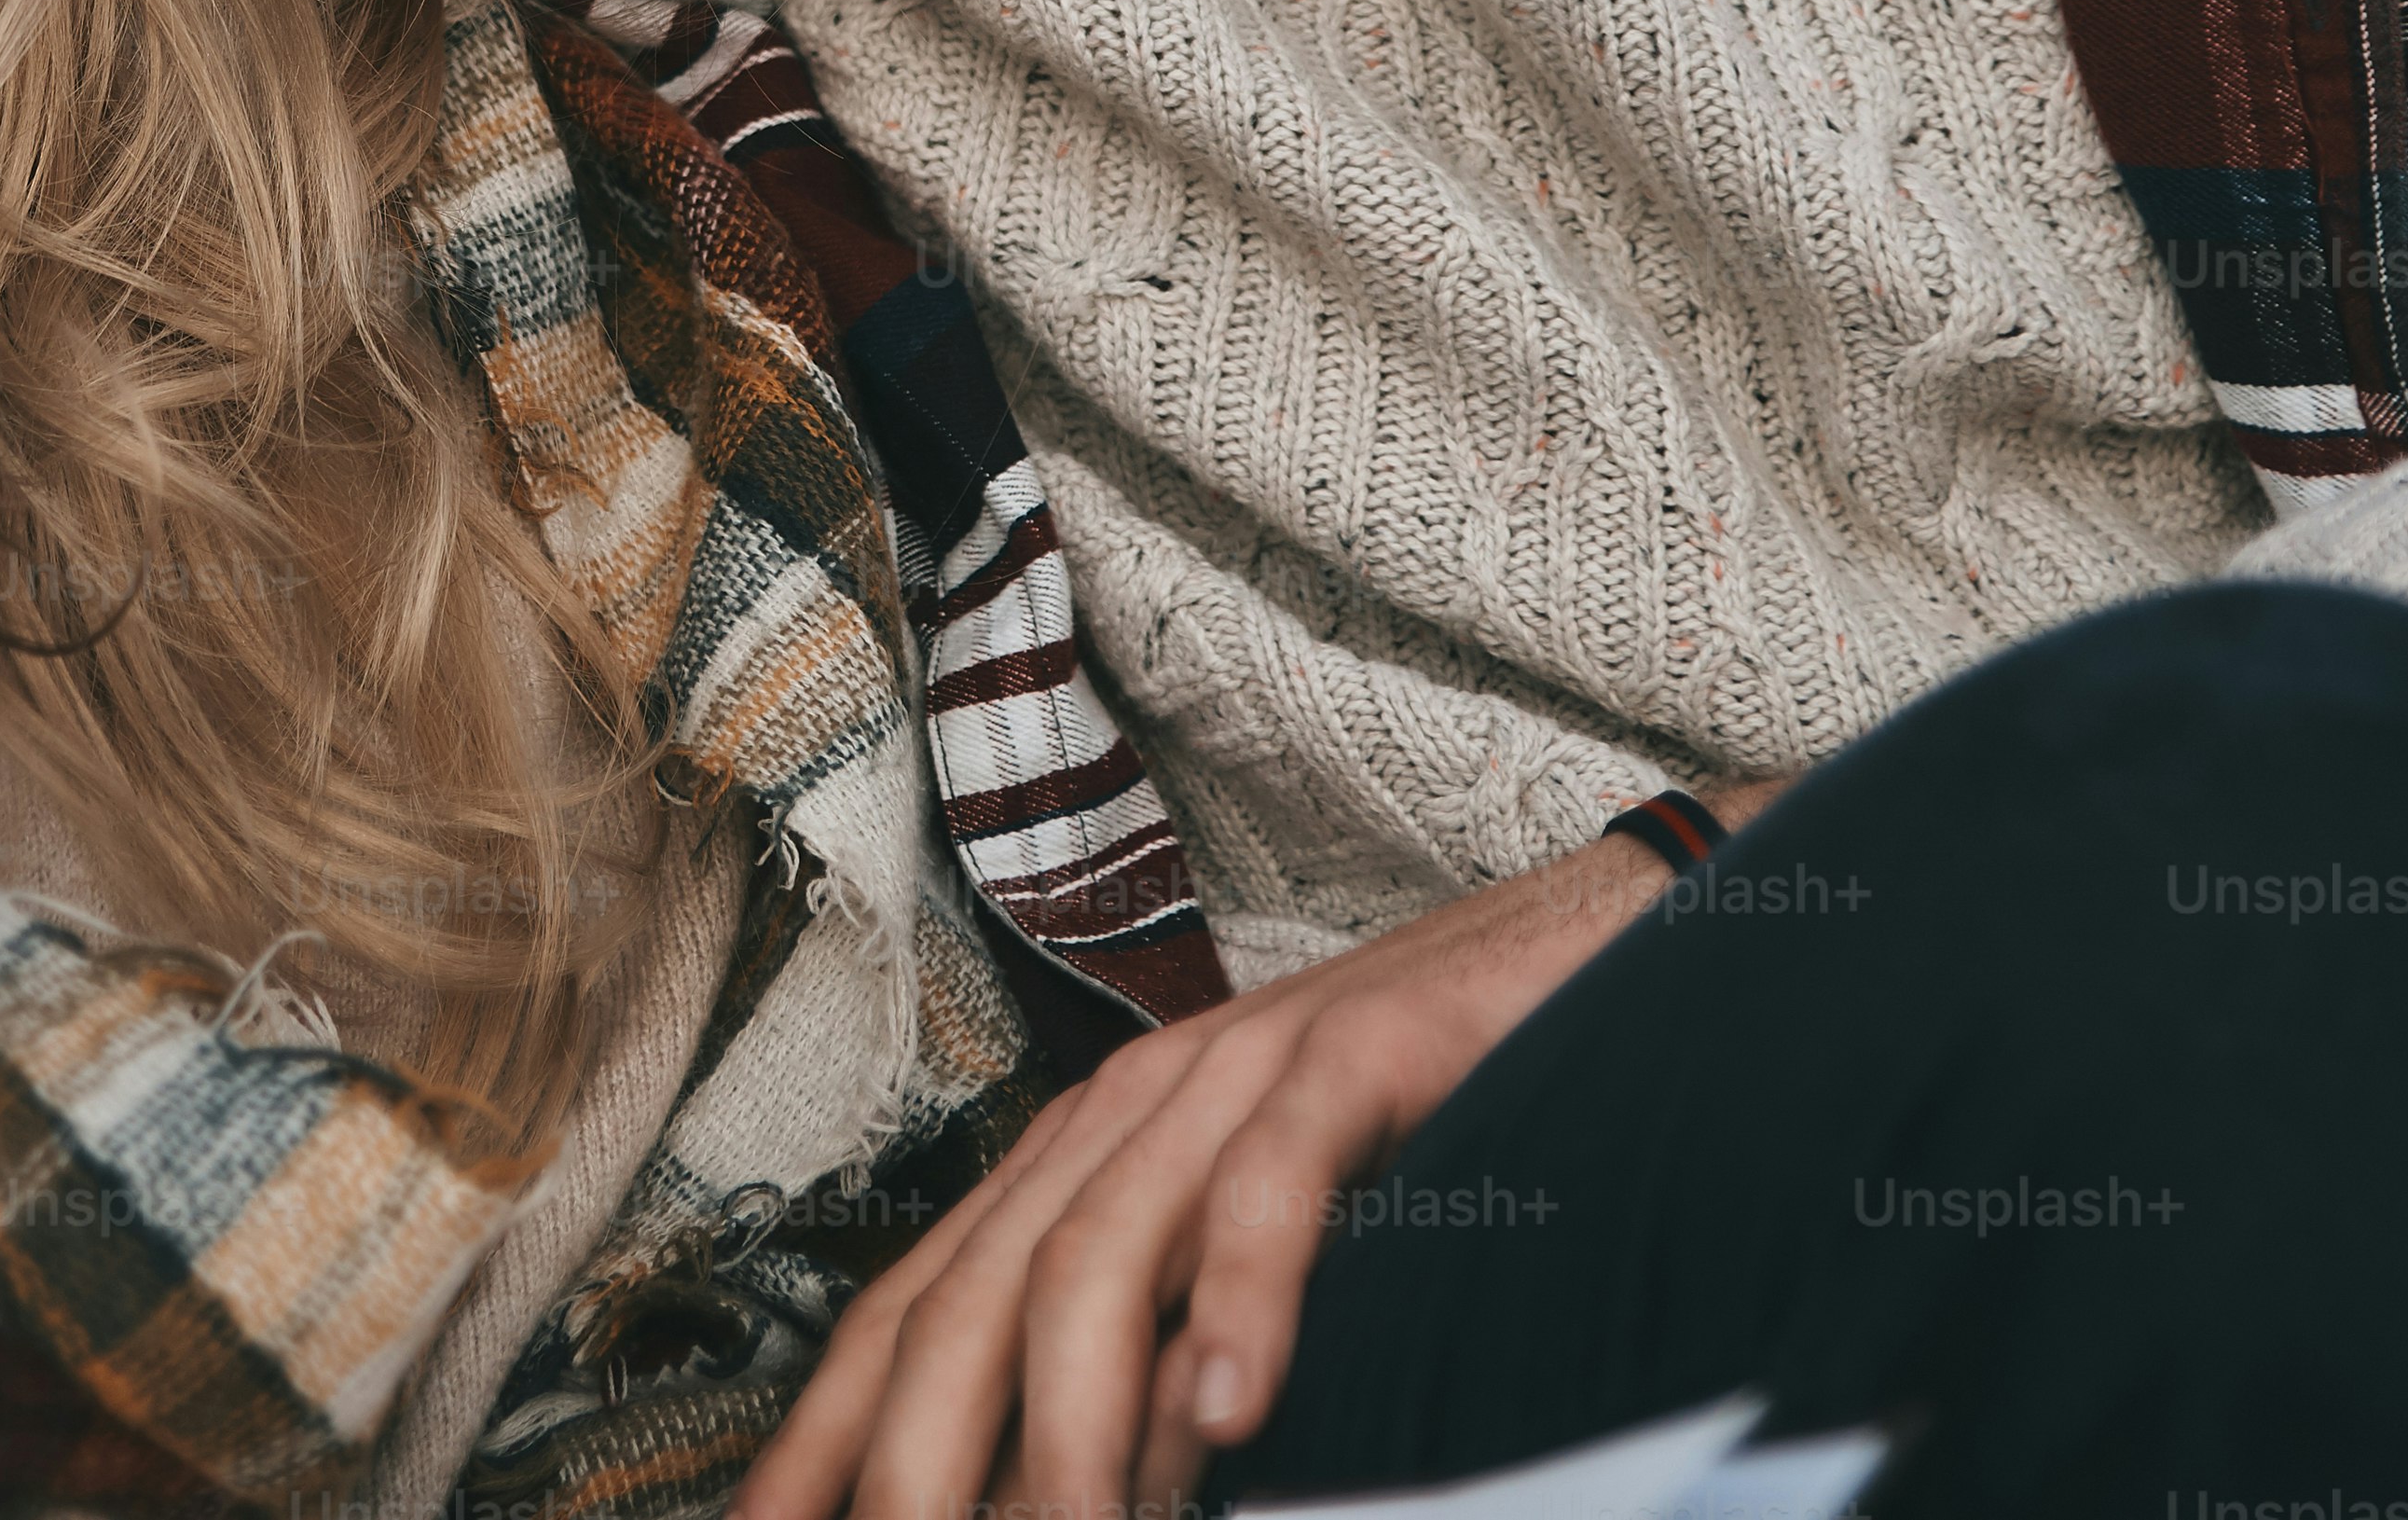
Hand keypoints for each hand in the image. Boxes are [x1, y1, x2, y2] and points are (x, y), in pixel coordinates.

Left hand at [732, 778, 1791, 1519]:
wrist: (1580, 943)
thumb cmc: (1412, 1127)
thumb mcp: (1256, 1258)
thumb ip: (1158, 1368)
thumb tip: (1090, 1496)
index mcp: (1085, 1154)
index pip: (916, 1305)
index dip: (827, 1432)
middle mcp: (1131, 1109)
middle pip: (976, 1295)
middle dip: (912, 1456)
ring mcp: (1239, 1074)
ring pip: (1101, 1253)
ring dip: (1067, 1424)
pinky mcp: (1361, 1057)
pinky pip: (1277, 1185)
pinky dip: (1242, 1299)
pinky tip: (1229, 1411)